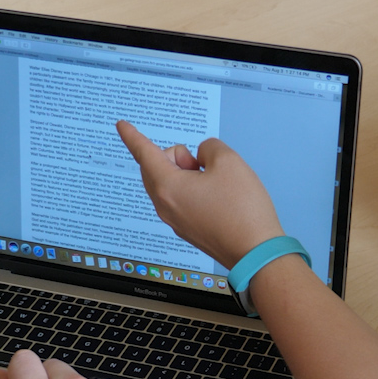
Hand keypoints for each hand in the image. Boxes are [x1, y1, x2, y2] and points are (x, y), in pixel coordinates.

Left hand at [117, 121, 283, 268]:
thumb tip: (203, 157)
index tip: (121, 126)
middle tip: (201, 162)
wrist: (256, 252)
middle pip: (157, 168)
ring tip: (214, 182)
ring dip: (186, 174)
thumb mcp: (228, 161)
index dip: (133, 135)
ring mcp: (176, 221)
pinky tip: (218, 197)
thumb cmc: (242, 211)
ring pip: (170, 185)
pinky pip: (182, 201)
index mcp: (167, 187)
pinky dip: (193, 191)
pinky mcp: (189, 230)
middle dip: (176, 157)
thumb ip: (209, 147)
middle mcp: (166, 206)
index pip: (143, 153)